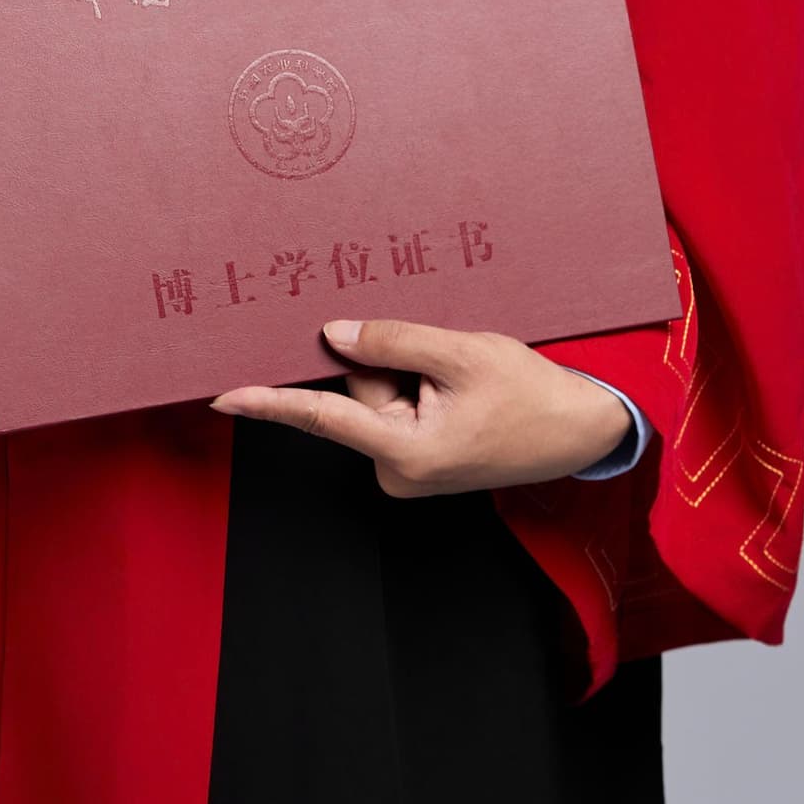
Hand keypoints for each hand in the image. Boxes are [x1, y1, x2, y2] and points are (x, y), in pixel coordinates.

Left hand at [210, 319, 633, 494]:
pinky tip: (459, 384)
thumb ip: (393, 341)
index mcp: (406, 451)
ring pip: (381, 397)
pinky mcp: (420, 459)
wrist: (582, 431)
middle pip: (360, 394)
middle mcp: (398, 469)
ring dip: (411, 373)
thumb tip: (334, 334)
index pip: (323, 418)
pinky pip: (398, 407)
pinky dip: (419, 385)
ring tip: (462, 375)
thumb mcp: (462, 354)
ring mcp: (408, 467)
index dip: (268, 402)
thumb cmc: (532, 395)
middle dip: (391, 363)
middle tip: (444, 356)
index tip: (221, 395)